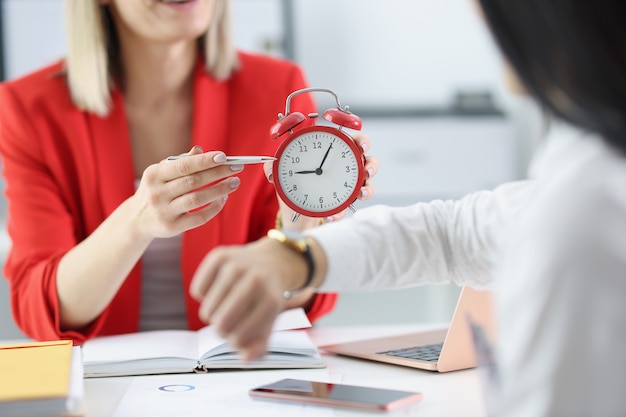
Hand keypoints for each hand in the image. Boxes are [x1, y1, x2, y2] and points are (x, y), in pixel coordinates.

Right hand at [129, 147, 243, 240]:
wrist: (137, 219)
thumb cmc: (156, 190)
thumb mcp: (161, 173)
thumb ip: (181, 162)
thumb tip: (200, 150)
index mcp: (154, 175)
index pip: (184, 165)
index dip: (205, 161)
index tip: (224, 156)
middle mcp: (157, 193)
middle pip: (193, 181)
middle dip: (218, 173)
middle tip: (237, 167)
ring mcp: (164, 212)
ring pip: (197, 199)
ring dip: (219, 190)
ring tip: (234, 182)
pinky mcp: (172, 227)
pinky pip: (199, 217)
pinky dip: (214, 207)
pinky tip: (224, 198)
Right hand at [190, 237, 309, 360]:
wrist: (272, 262)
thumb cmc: (266, 298)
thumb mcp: (270, 322)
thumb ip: (259, 346)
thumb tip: (244, 358)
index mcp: (271, 301)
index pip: (238, 338)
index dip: (234, 343)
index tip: (240, 334)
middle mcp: (255, 280)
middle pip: (220, 325)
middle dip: (221, 331)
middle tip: (229, 322)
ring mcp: (236, 265)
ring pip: (206, 310)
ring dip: (212, 315)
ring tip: (224, 307)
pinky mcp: (219, 255)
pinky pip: (197, 291)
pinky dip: (204, 296)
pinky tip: (218, 289)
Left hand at [265, 132, 378, 225]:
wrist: (293, 215)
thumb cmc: (293, 188)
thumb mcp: (283, 176)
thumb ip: (274, 168)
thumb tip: (269, 167)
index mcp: (333, 156)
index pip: (353, 142)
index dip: (361, 140)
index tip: (361, 144)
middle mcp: (345, 170)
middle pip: (369, 162)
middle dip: (372, 165)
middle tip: (367, 170)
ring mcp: (347, 189)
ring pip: (367, 186)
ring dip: (368, 189)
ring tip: (360, 193)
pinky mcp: (343, 206)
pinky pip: (349, 209)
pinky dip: (342, 212)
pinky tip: (332, 215)